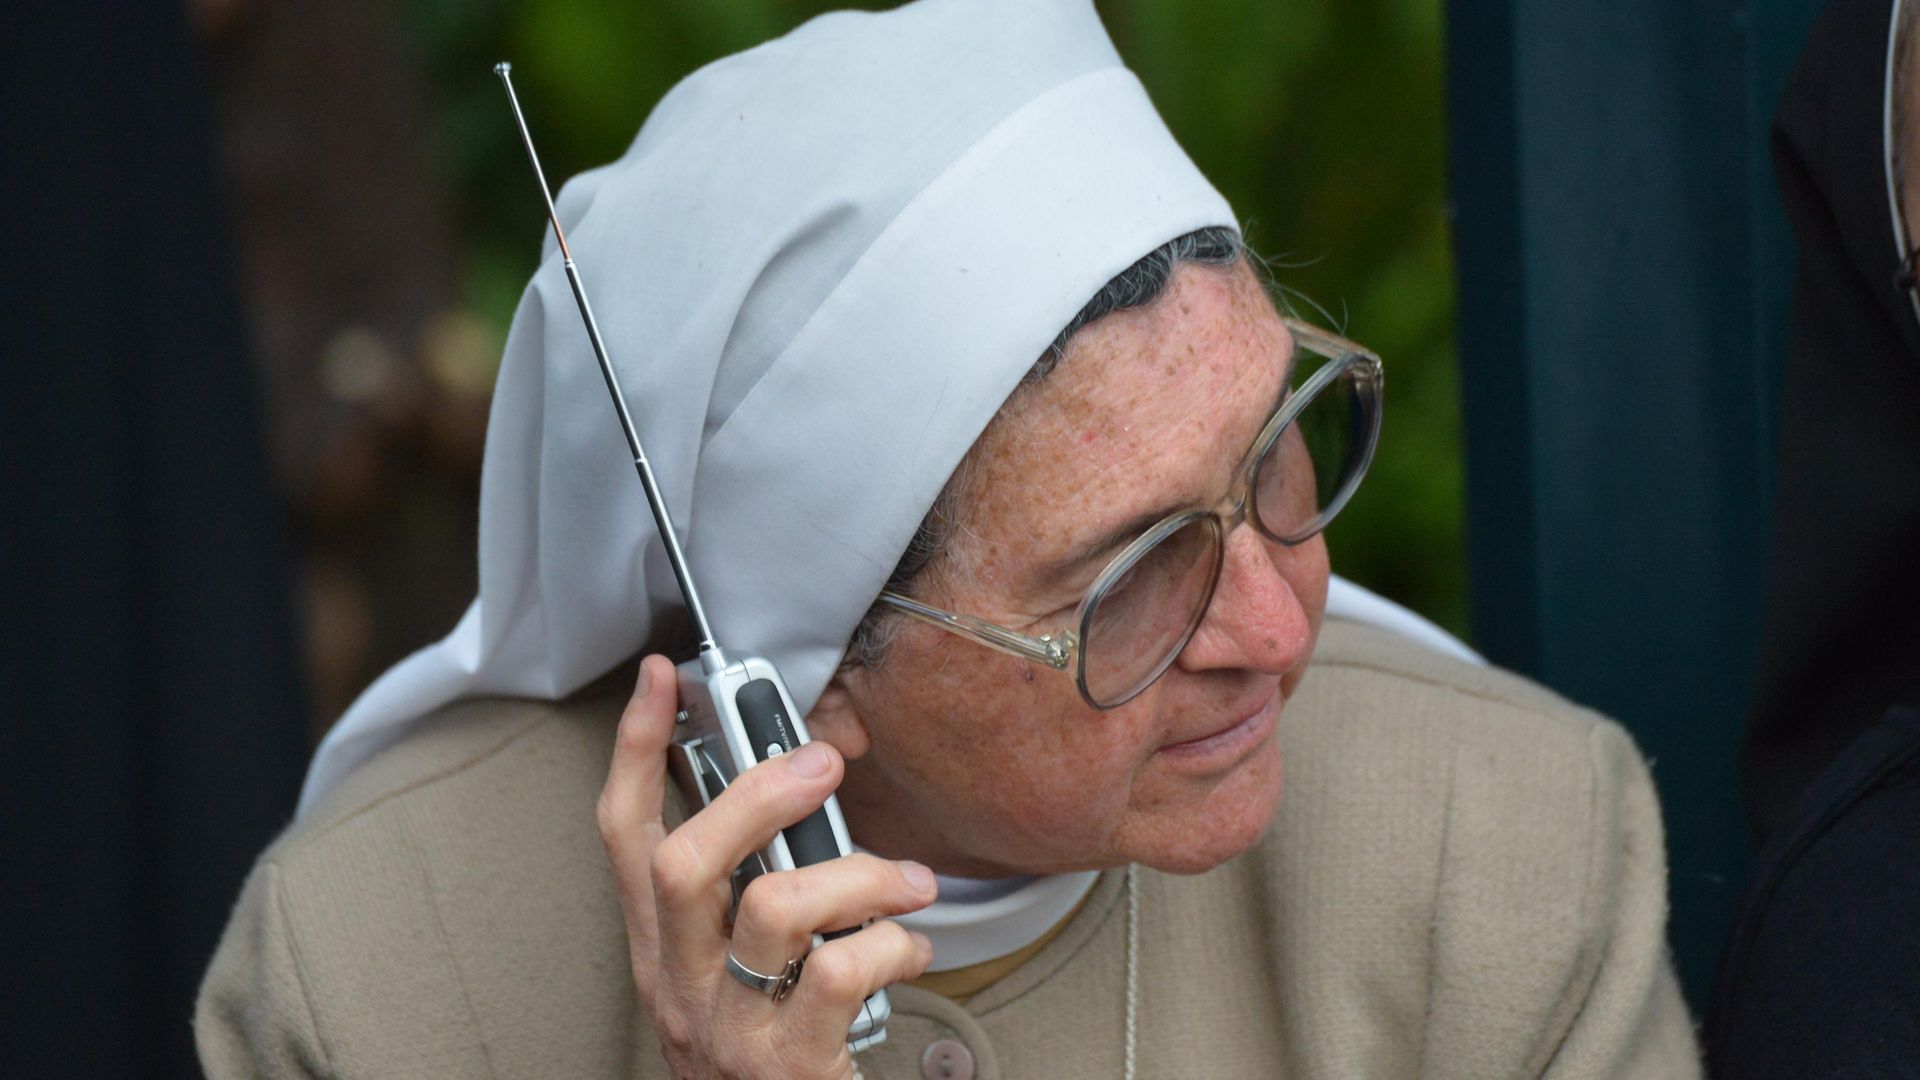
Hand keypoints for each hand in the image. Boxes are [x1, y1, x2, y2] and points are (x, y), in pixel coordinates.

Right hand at [598, 655, 937, 1078]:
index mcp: (664, 946)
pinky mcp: (786, 1064)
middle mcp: (679, 983)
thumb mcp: (740, 965)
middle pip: (685, 861)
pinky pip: (838, 972)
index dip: (635, 750)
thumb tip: (798, 792)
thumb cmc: (774, 1050)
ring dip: (859, 875)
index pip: (625, 835)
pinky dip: (892, 944)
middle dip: (756, 795)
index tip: (659, 678)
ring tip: (906, 884)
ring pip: (774, 906)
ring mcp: (727, 1026)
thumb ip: (753, 889)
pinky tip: (911, 948)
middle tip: (822, 765)